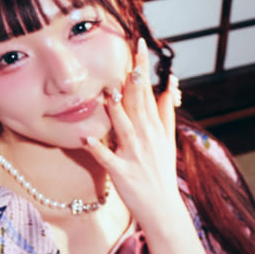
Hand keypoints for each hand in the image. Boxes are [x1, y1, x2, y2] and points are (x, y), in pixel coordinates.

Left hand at [82, 39, 187, 236]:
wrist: (163, 208)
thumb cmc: (161, 172)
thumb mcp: (167, 140)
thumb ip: (165, 113)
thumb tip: (168, 87)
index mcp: (154, 127)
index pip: (147, 91)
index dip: (143, 68)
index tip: (139, 45)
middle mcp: (145, 137)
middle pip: (139, 103)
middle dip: (134, 79)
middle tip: (130, 54)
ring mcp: (133, 154)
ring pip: (124, 126)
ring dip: (117, 109)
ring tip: (109, 91)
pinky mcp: (121, 172)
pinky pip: (107, 158)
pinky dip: (97, 148)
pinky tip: (86, 136)